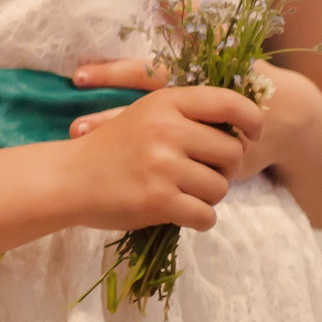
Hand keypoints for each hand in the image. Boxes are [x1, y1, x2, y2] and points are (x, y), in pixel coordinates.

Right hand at [59, 72, 264, 232]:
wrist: (70, 179)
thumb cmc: (112, 147)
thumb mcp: (145, 115)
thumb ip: (187, 115)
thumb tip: (243, 127)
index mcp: (165, 102)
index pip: (229, 103)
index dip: (251, 119)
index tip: (251, 135)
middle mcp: (165, 129)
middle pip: (232, 152)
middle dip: (224, 169)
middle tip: (200, 173)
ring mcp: (162, 165)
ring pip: (221, 188)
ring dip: (208, 196)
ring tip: (182, 192)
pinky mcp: (158, 199)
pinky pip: (206, 215)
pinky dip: (199, 219)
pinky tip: (179, 211)